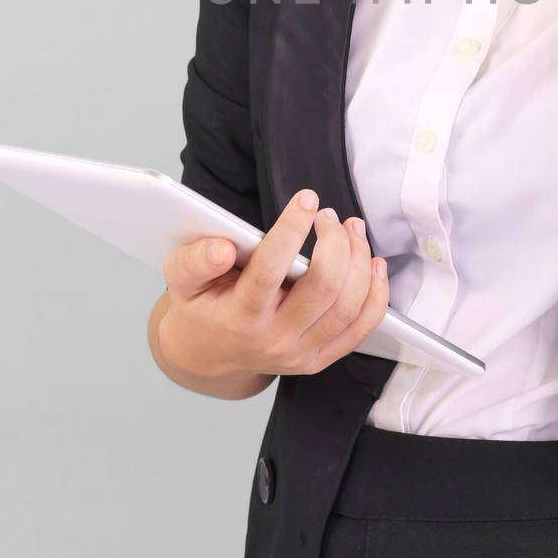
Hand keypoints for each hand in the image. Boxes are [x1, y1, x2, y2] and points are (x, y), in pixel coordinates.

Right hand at [157, 190, 389, 384]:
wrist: (207, 355)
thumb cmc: (200, 308)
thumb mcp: (181, 281)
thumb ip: (194, 261)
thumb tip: (221, 248)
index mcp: (239, 318)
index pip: (270, 271)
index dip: (292, 229)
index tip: (306, 199)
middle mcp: (274, 340)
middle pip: (323, 288)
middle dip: (335, 241)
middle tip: (329, 215)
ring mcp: (301, 354)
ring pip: (349, 306)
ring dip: (359, 259)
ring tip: (351, 229)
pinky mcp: (320, 358)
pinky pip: (361, 327)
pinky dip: (376, 293)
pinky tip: (373, 263)